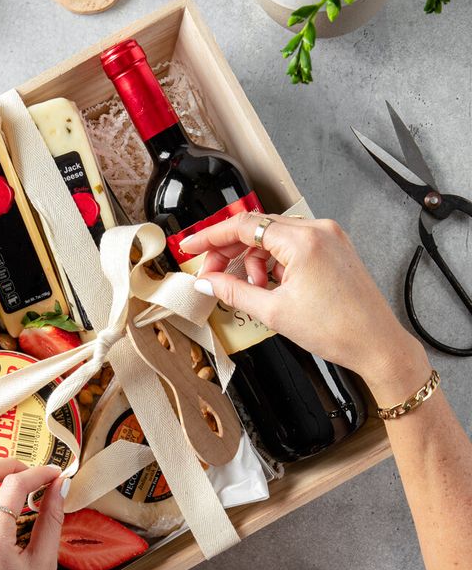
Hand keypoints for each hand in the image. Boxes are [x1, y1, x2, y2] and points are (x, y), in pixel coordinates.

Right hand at [182, 212, 428, 399]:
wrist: (377, 344)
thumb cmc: (338, 330)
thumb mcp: (274, 312)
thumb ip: (234, 292)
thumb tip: (208, 283)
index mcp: (303, 241)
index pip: (243, 225)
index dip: (210, 237)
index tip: (191, 246)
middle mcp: (318, 230)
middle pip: (256, 228)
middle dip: (230, 252)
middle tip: (212, 275)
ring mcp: (329, 237)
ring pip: (273, 237)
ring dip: (254, 260)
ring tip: (253, 289)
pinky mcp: (334, 247)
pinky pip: (292, 245)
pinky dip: (275, 262)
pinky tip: (271, 285)